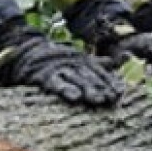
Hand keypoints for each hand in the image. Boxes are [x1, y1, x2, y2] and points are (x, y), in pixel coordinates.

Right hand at [0, 34, 124, 105]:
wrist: (27, 51)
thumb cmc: (57, 59)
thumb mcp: (81, 59)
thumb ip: (102, 63)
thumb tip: (124, 59)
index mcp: (83, 60)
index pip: (100, 71)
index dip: (110, 82)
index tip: (120, 92)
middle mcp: (73, 64)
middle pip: (90, 76)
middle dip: (101, 87)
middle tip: (111, 98)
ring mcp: (59, 69)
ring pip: (76, 79)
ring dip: (87, 89)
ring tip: (97, 99)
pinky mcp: (45, 75)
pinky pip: (56, 83)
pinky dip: (65, 89)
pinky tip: (74, 97)